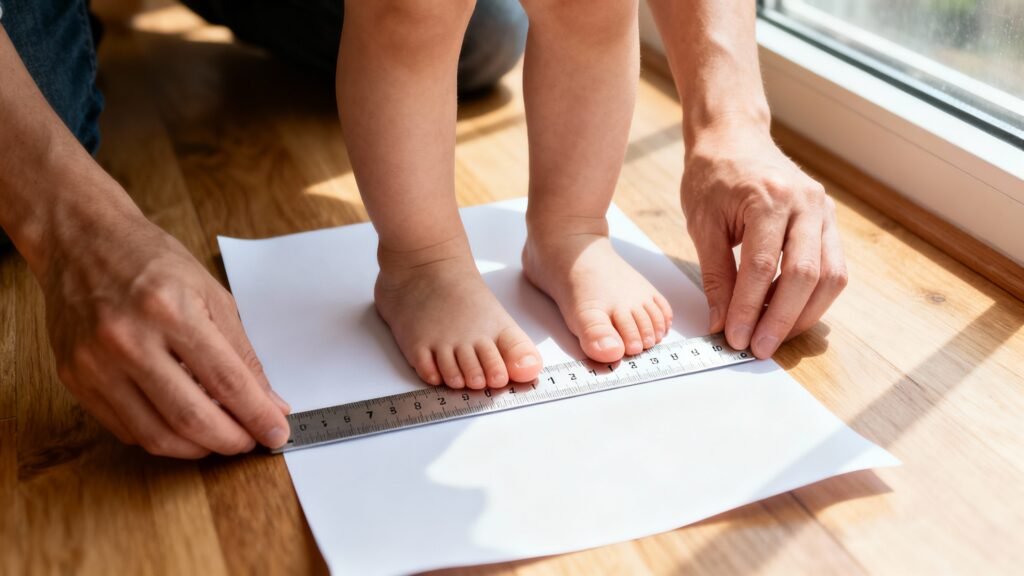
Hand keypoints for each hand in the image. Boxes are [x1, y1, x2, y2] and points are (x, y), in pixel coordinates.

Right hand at [39, 208, 290, 457]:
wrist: (80, 241)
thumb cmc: (150, 261)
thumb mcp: (210, 293)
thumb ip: (241, 351)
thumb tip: (269, 400)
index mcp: (170, 310)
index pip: (226, 380)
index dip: (257, 415)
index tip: (278, 431)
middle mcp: (128, 340)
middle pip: (191, 417)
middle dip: (231, 441)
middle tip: (251, 442)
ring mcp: (95, 363)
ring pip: (157, 435)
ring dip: (198, 449)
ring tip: (221, 440)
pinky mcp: (74, 379)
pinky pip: (126, 429)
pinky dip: (163, 437)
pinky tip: (183, 429)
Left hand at [681, 127, 847, 357]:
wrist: (734, 136)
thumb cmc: (713, 176)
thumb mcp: (702, 223)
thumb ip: (715, 275)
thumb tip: (721, 322)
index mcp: (768, 198)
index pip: (762, 268)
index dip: (749, 309)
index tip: (734, 338)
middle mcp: (805, 203)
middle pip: (804, 276)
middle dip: (781, 320)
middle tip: (759, 349)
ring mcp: (823, 211)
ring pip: (830, 276)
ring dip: (804, 315)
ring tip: (775, 337)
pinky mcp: (829, 220)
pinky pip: (833, 268)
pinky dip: (815, 298)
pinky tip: (790, 314)